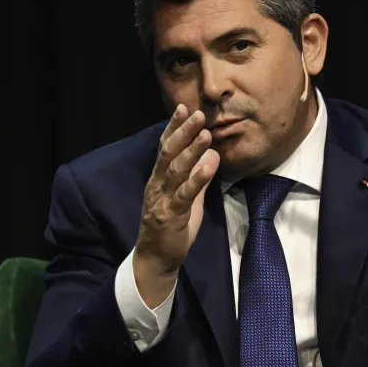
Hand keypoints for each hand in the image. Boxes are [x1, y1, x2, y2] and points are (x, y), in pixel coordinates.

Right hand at [133, 105, 219, 302]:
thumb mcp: (187, 197)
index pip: (165, 147)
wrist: (156, 259)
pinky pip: (184, 195)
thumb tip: (212, 154)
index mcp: (159, 178)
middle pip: (168, 153)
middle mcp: (157, 185)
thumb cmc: (171, 226)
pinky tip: (208, 165)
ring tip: (206, 134)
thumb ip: (197, 177)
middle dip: (183, 132)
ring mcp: (162, 200)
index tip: (184, 107)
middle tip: (198, 114)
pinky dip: (196, 179)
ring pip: (175, 170)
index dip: (173, 127)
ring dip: (191, 151)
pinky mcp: (170, 216)